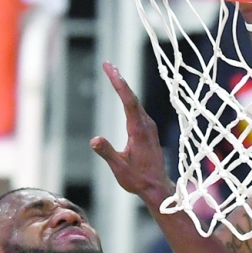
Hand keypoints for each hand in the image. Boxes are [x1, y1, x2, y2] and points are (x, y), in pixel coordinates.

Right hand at [91, 63, 174, 205]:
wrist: (157, 187)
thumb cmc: (138, 179)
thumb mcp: (119, 168)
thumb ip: (107, 152)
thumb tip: (94, 140)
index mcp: (139, 130)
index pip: (128, 101)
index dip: (119, 83)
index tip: (110, 69)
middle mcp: (146, 125)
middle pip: (132, 97)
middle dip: (119, 79)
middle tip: (107, 64)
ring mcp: (149, 127)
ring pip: (136, 102)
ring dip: (124, 87)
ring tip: (113, 73)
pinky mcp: (149, 131)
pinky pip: (138, 110)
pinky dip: (129, 98)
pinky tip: (124, 96)